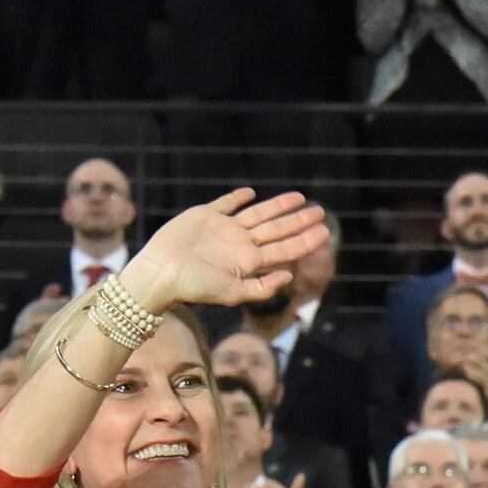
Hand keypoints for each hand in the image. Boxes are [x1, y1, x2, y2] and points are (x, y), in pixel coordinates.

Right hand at [127, 188, 330, 312]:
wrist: (161, 273)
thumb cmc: (195, 288)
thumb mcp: (234, 293)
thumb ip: (263, 287)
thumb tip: (289, 275)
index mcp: (250, 262)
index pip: (285, 249)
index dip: (306, 240)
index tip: (326, 232)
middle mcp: (241, 244)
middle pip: (277, 229)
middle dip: (299, 221)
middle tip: (320, 211)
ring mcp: (224, 229)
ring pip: (259, 214)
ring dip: (278, 207)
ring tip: (299, 198)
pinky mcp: (205, 216)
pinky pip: (226, 204)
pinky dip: (238, 198)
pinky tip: (252, 193)